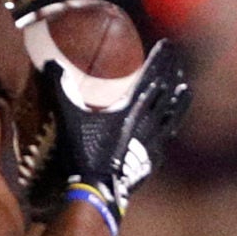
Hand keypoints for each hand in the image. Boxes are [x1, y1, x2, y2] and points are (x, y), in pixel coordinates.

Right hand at [43, 39, 191, 227]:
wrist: (100, 190)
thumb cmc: (85, 152)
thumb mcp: (70, 118)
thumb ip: (62, 89)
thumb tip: (50, 63)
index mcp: (131, 108)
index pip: (149, 76)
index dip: (159, 59)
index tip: (168, 45)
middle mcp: (147, 122)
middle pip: (165, 91)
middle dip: (172, 73)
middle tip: (179, 60)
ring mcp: (152, 142)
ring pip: (171, 115)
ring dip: (178, 100)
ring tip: (186, 88)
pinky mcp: (152, 160)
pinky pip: (166, 140)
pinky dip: (171, 129)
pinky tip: (174, 129)